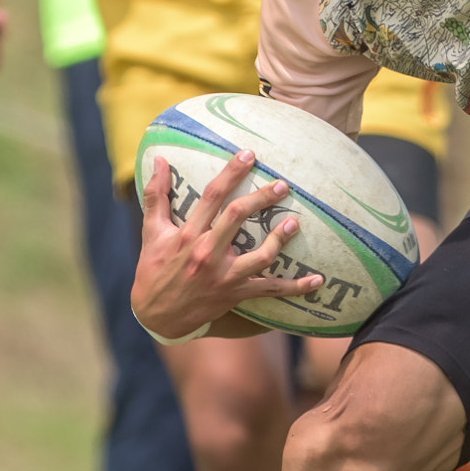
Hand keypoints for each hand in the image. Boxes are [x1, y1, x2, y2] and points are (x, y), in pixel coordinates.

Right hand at [132, 150, 325, 339]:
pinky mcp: (236, 294)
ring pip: (260, 256)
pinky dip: (296, 287)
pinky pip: (271, 290)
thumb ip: (157, 195)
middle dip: (262, 198)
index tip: (248, 155)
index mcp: (187, 234)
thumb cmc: (154, 269)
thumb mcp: (152, 231)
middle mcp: (206, 253)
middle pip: (238, 218)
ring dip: (280, 239)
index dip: (231, 173)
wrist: (156, 316)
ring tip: (293, 223)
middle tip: (282, 185)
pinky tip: (317, 281)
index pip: (212, 196)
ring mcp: (224, 276)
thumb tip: (160, 160)